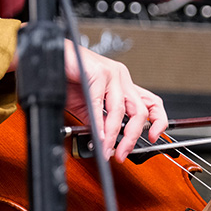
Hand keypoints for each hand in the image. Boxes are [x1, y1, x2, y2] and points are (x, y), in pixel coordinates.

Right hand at [65, 41, 167, 161]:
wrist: (52, 57)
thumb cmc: (67, 75)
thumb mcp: (86, 104)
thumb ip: (98, 120)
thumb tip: (106, 140)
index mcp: (123, 84)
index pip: (151, 103)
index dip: (158, 121)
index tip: (154, 138)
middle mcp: (121, 77)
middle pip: (140, 111)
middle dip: (132, 137)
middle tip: (122, 153)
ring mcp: (111, 73)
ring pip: (121, 110)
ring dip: (113, 135)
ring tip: (106, 147)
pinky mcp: (98, 72)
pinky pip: (100, 104)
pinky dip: (99, 123)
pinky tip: (98, 134)